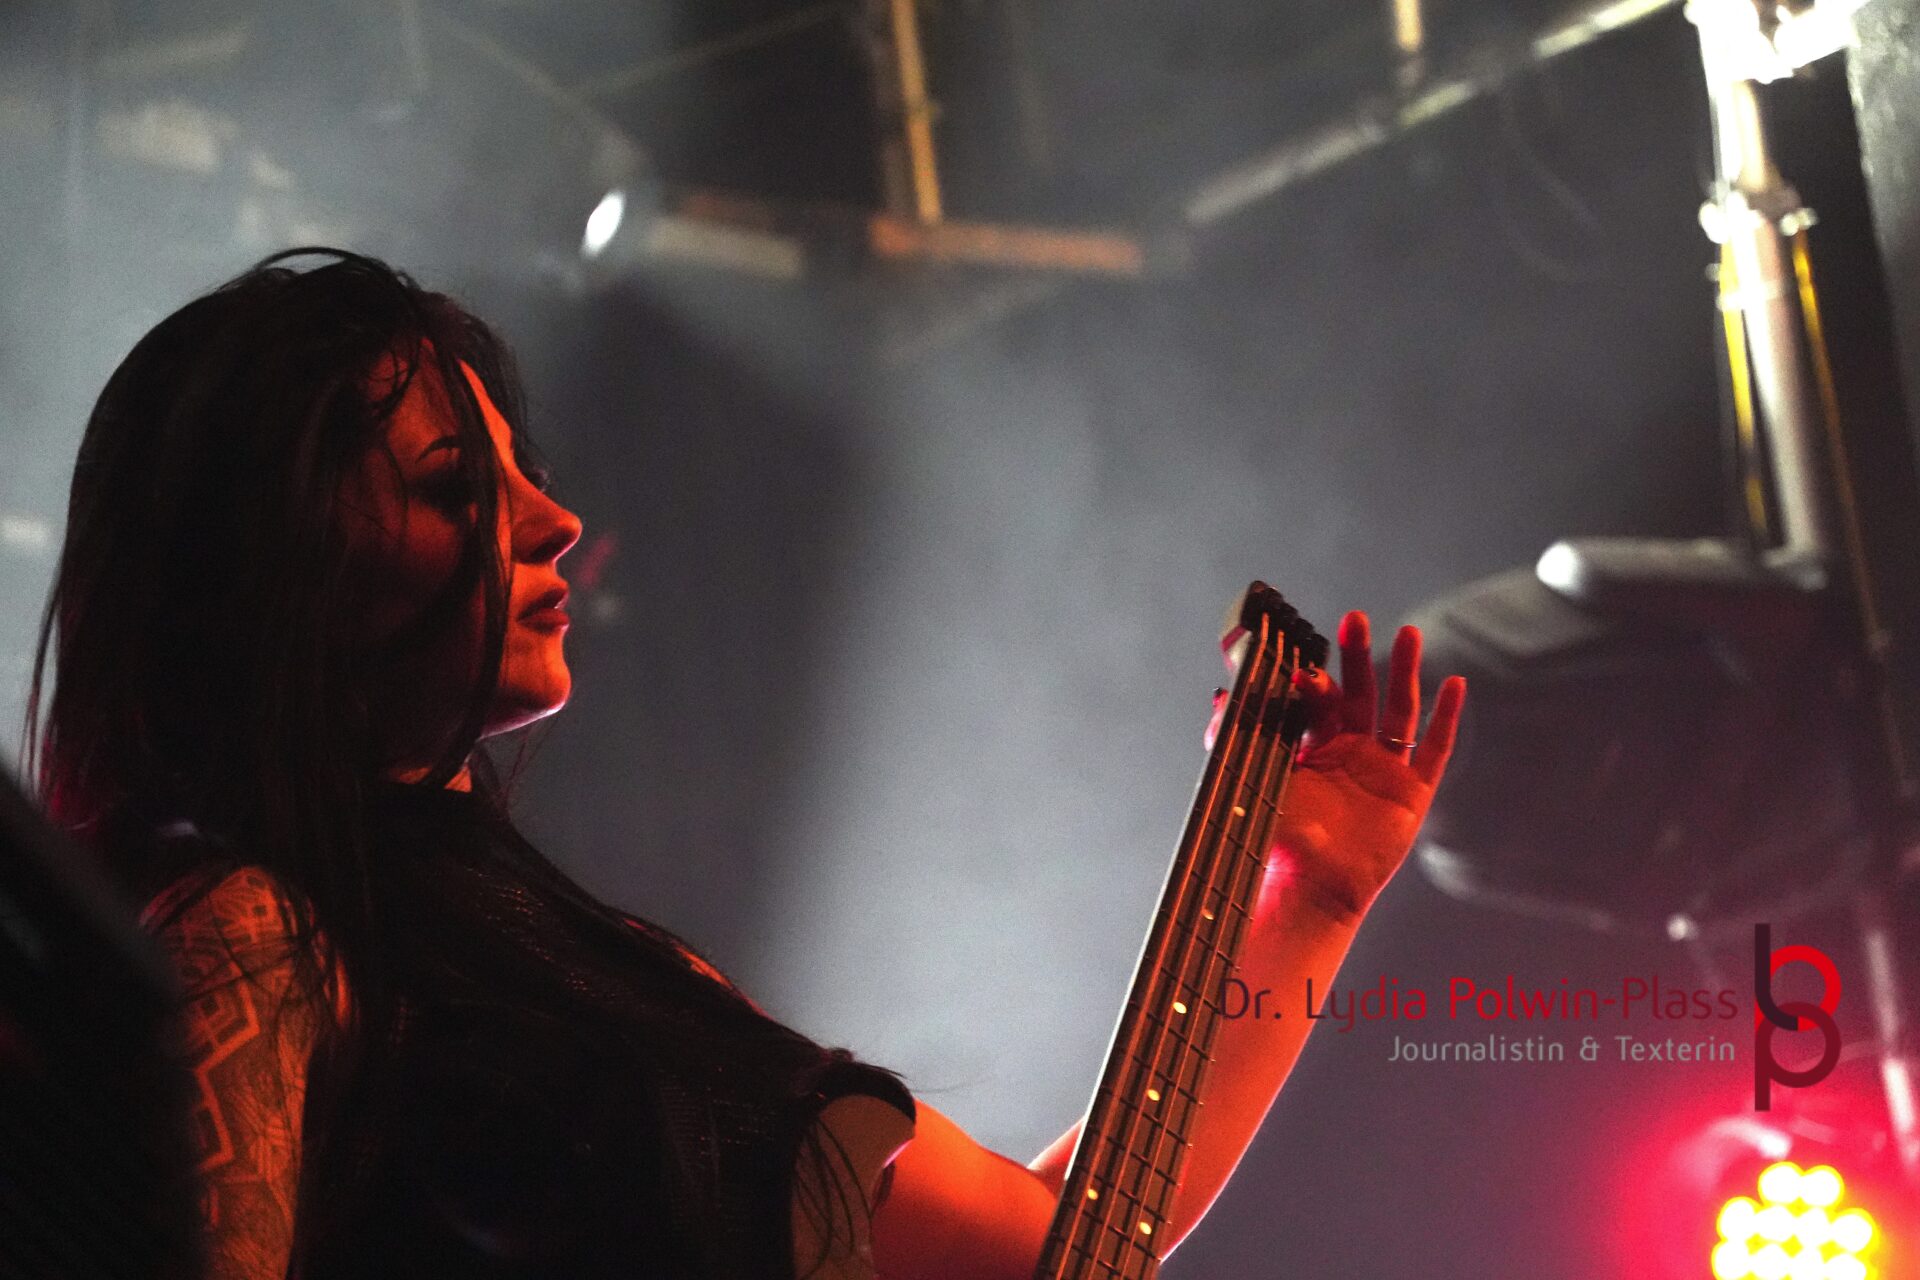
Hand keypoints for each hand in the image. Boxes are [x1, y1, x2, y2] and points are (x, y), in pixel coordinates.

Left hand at [1207, 610, 1465, 923]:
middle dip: (1358, 657)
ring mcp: (1385, 770)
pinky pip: (1434, 748)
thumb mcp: (1255, 781)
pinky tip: (1453, 685)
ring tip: (1407, 634)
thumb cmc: (1282, 843)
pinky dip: (1445, 717)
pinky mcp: (1412, 791)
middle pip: (1360, 693)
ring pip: (1399, 710)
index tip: (1299, 665)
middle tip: (1354, 620)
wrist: (1314, 886)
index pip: (1318, 702)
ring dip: (1404, 672)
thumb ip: (1235, 740)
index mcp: (1315, 750)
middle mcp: (1351, 753)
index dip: (1312, 681)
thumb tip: (1220, 699)